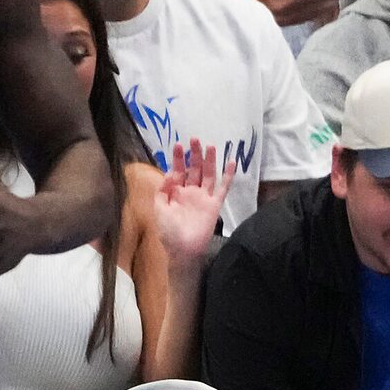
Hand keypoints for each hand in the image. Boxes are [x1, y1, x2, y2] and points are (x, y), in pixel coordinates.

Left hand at [153, 139, 226, 265]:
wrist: (182, 249)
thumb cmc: (168, 231)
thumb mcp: (159, 207)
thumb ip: (163, 189)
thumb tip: (172, 173)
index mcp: (177, 192)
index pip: (179, 170)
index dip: (179, 158)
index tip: (179, 145)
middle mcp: (191, 192)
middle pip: (195, 169)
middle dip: (195, 154)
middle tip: (195, 139)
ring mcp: (204, 197)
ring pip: (209, 174)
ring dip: (210, 160)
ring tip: (210, 145)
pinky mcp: (215, 205)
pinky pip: (223, 188)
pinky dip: (228, 176)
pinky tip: (231, 162)